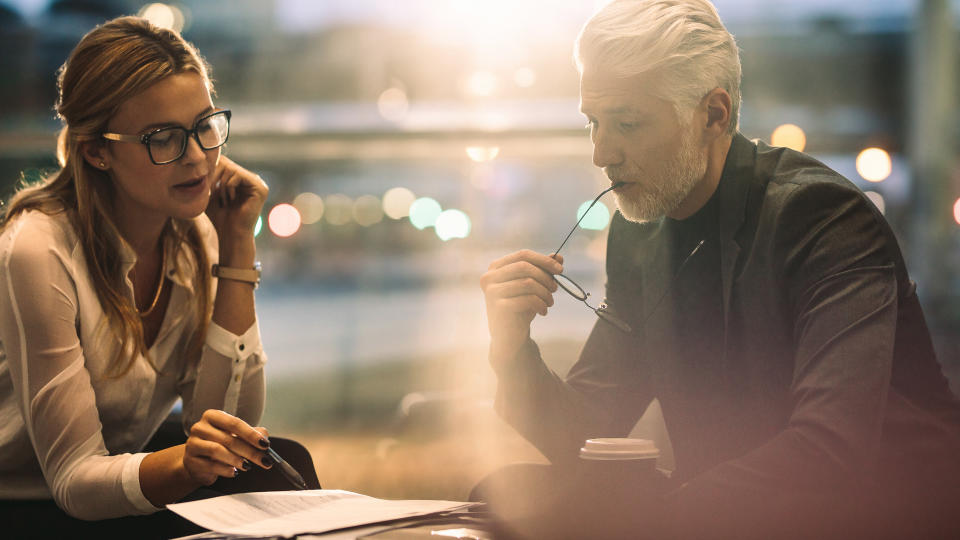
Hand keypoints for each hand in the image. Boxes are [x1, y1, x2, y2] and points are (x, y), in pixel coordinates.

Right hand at [182, 409, 272, 485]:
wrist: (197, 462)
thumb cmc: (220, 445)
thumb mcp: (235, 436)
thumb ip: (251, 434)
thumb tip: (264, 437)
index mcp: (213, 416)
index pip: (234, 423)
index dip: (251, 434)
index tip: (265, 444)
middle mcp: (200, 427)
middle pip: (228, 439)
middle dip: (249, 451)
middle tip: (264, 461)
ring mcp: (192, 444)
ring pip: (217, 451)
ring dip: (236, 460)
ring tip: (248, 466)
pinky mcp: (190, 460)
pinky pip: (210, 465)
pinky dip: (225, 470)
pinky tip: (234, 472)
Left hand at [205, 155, 268, 254]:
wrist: (230, 234)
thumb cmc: (219, 216)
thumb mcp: (211, 192)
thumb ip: (211, 176)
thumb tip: (203, 158)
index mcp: (242, 179)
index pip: (224, 163)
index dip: (211, 171)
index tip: (205, 187)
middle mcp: (252, 179)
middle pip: (227, 163)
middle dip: (215, 177)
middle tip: (211, 192)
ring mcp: (258, 183)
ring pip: (231, 169)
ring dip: (221, 185)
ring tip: (224, 200)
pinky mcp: (260, 188)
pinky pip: (238, 176)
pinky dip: (229, 187)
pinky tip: (231, 200)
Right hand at [480, 250, 562, 366]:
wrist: (509, 335)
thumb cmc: (521, 307)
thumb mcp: (533, 286)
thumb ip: (544, 270)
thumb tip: (558, 256)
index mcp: (496, 267)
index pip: (523, 255)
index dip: (544, 260)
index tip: (560, 270)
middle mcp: (490, 277)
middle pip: (525, 266)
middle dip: (545, 277)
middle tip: (555, 288)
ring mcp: (492, 292)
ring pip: (527, 283)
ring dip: (545, 292)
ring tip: (549, 302)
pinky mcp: (498, 307)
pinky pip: (527, 299)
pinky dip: (540, 304)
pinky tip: (543, 311)